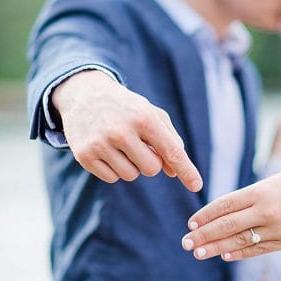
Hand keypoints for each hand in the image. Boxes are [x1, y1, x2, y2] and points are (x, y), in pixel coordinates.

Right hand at [52, 70, 202, 188]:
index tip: (196, 185)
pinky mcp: (84, 155)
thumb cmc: (126, 107)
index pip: (170, 151)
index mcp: (143, 117)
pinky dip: (113, 169)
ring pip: (130, 175)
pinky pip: (111, 178)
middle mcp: (121, 131)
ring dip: (130, 165)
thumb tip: (173, 172)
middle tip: (137, 144)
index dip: (186, 170)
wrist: (84, 95)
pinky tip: (106, 150)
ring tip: (119, 145)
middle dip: (149, 161)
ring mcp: (100, 144)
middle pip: (151, 169)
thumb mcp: (151, 114)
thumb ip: (169, 141)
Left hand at [181, 163, 280, 260]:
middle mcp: (267, 210)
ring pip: (240, 240)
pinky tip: (224, 255)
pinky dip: (239, 252)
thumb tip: (219, 216)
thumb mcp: (270, 184)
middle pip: (227, 225)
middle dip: (204, 235)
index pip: (225, 205)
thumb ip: (247, 199)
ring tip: (198, 252)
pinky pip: (258, 249)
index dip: (205, 215)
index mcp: (261, 191)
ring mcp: (278, 228)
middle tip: (186, 242)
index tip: (190, 223)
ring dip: (216, 247)